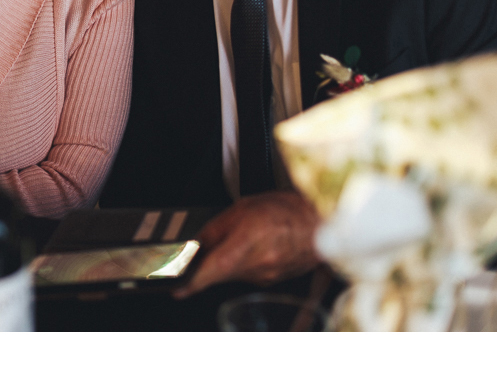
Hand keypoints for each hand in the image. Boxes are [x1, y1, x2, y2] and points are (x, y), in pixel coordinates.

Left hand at [173, 191, 320, 298]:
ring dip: (225, 263)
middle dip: (206, 266)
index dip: (192, 282)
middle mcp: (259, 265)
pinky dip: (241, 265)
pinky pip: (247, 275)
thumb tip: (193, 247)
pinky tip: (250, 248)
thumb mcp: (241, 209)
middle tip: (198, 254)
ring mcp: (267, 276)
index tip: (176, 288)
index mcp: (248, 242)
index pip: (213, 270)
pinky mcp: (273, 280)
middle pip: (219, 274)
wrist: (321, 221)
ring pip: (232, 275)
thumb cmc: (285, 210)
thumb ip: (214, 230)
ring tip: (237, 240)